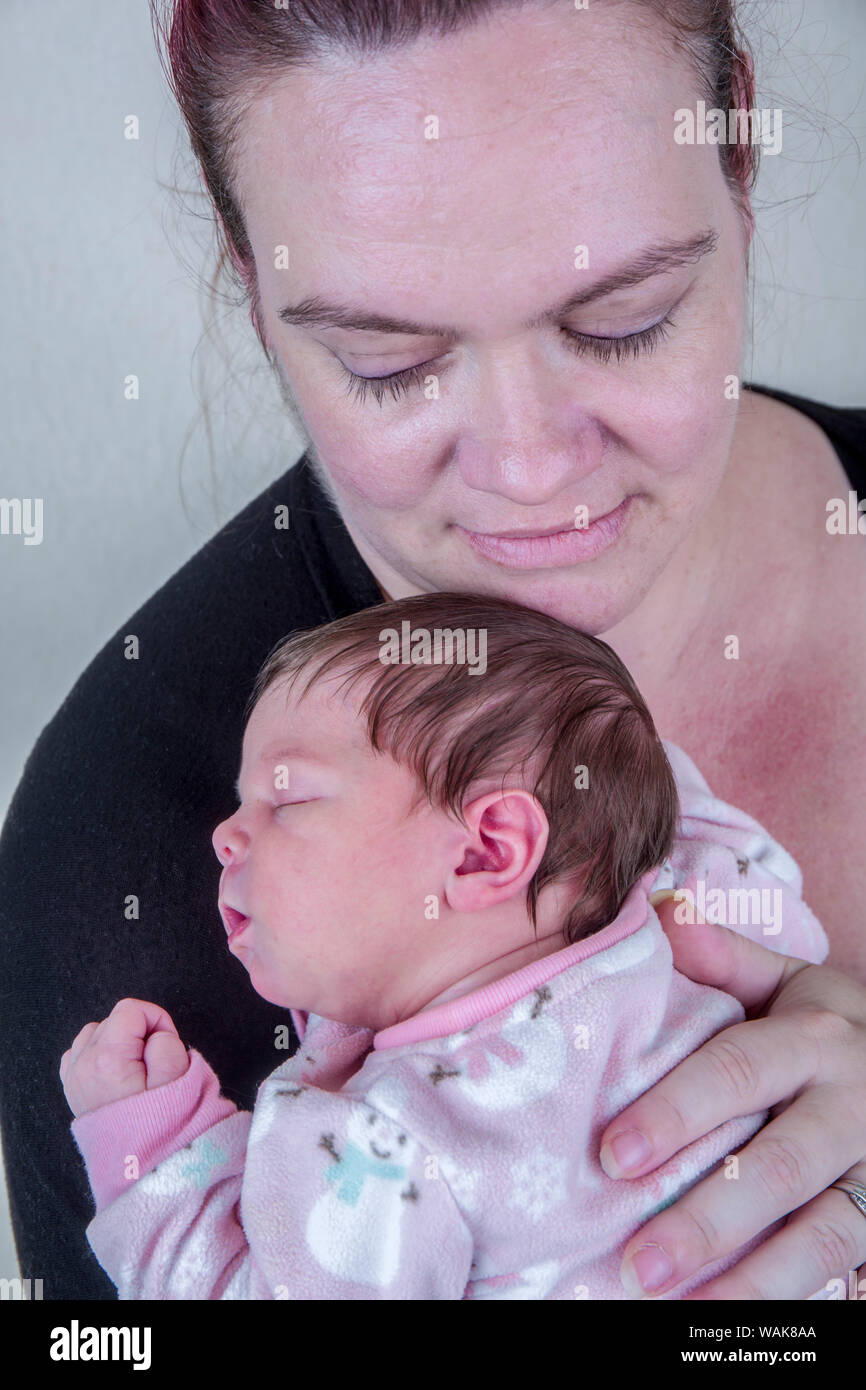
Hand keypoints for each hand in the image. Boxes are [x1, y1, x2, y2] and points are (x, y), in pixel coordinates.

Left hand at [60, 998, 189, 1118]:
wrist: (139, 1169)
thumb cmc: (160, 1127)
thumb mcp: (178, 1080)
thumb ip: (167, 1045)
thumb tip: (155, 1036)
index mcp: (108, 1058)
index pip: (131, 1009)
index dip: (157, 1020)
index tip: (168, 1045)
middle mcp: (83, 1063)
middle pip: (114, 1019)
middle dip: (140, 1032)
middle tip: (156, 1063)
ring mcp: (73, 1077)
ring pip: (95, 1034)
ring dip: (119, 1042)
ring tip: (137, 1069)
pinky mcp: (72, 1089)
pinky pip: (80, 1052)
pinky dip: (99, 1053)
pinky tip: (116, 1073)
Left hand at [599, 901, 865, 1298]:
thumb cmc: (832, 1029)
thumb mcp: (794, 984)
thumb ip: (728, 958)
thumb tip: (660, 911)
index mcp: (816, 1038)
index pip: (738, 1072)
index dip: (677, 1113)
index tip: (613, 1154)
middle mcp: (851, 1107)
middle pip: (778, 1165)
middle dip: (705, 1217)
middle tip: (635, 1262)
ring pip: (819, 1231)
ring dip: (748, 1279)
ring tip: (673, 1310)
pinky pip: (843, 1267)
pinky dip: (790, 1298)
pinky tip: (729, 1322)